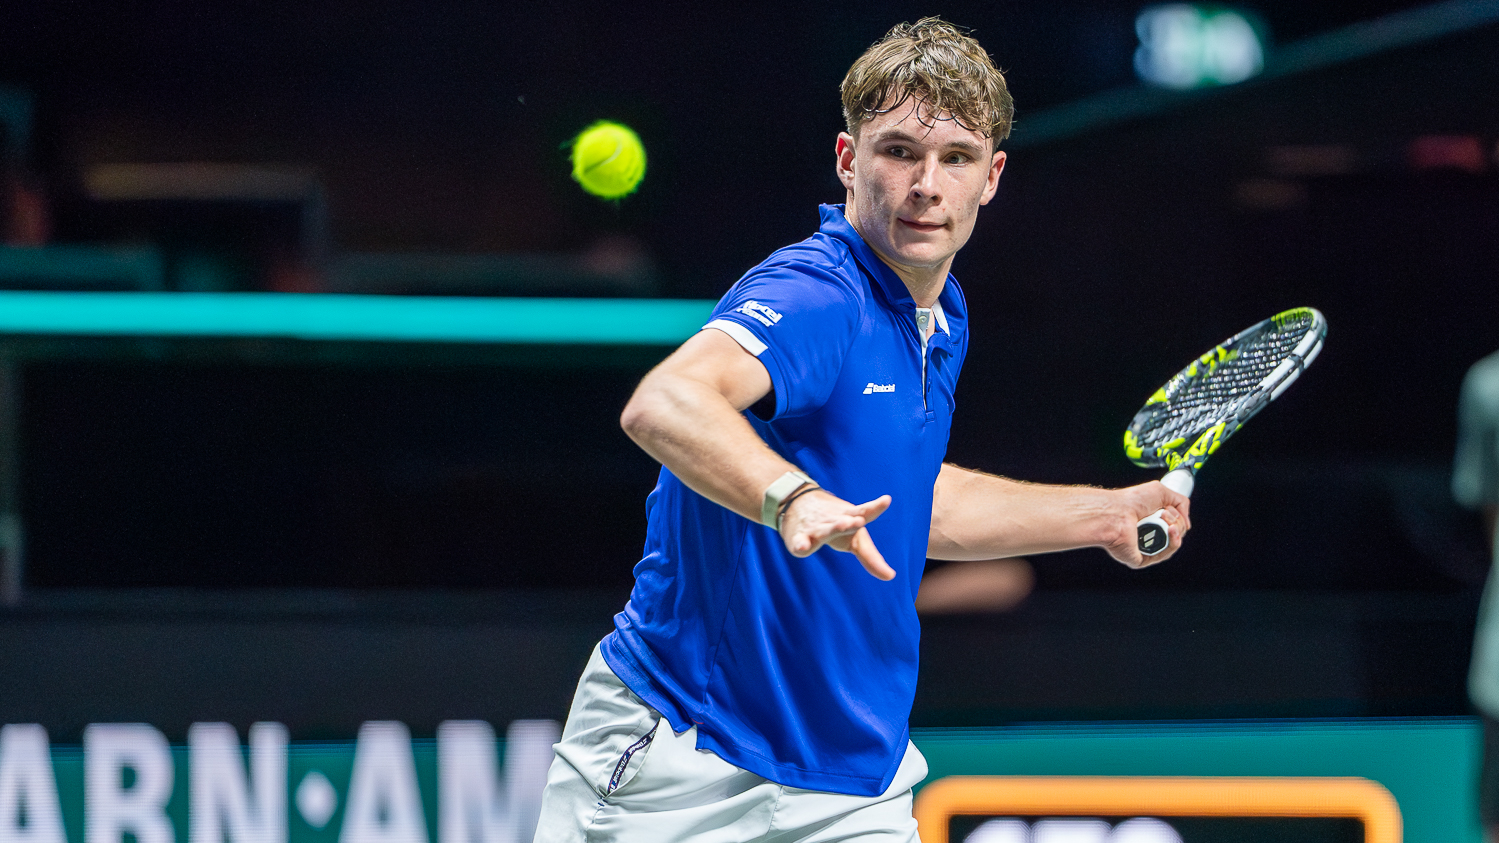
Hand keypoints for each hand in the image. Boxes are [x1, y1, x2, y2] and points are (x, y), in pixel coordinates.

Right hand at [778, 490, 894, 579]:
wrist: (798, 501)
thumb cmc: (835, 524)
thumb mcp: (854, 540)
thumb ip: (871, 557)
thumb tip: (890, 576)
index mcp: (850, 518)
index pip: (865, 512)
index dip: (875, 508)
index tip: (886, 500)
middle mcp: (834, 521)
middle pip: (843, 522)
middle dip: (850, 522)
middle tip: (860, 521)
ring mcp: (816, 528)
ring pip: (824, 529)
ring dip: (833, 528)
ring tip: (842, 525)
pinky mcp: (798, 537)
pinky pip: (799, 541)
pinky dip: (801, 543)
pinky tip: (802, 546)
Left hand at [1103, 480, 1190, 568]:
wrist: (1117, 512)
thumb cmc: (1131, 501)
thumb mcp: (1162, 492)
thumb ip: (1181, 502)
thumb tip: (1187, 523)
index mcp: (1151, 520)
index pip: (1175, 524)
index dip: (1178, 517)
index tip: (1169, 508)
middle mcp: (1148, 534)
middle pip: (1177, 533)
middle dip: (1177, 521)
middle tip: (1164, 512)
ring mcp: (1145, 547)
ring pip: (1173, 544)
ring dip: (1176, 530)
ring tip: (1164, 519)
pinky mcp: (1141, 559)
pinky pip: (1164, 554)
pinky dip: (1172, 542)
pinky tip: (1170, 531)